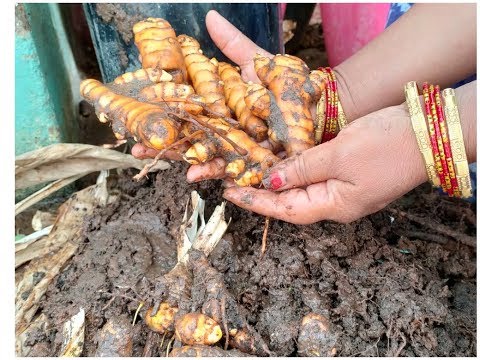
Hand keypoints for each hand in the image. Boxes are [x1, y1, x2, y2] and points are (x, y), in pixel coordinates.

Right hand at [131, 10, 272, 161]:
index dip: (163, 117)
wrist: (316, 104)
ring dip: (181, 161)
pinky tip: (194, 174)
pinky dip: (213, 171)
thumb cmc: (285, 84)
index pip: (186, 115)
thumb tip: (210, 16)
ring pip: (204, 157)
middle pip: (190, 139)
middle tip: (135, 148)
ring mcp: (238, 148)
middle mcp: (225, 131)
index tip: (135, 118)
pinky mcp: (253, 163)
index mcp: (221, 109)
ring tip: (157, 160)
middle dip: (163, 145)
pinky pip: (231, 169)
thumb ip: (234, 45)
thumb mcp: (257, 62)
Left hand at [221, 104, 428, 223]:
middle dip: (261, 193)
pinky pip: (314, 175)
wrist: (429, 132)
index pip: (285, 210)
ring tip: (251, 170)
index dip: (256, 201)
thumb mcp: (338, 155)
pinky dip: (294, 169)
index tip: (230, 193)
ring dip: (277, 180)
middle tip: (234, 179)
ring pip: (302, 188)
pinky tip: (282, 160)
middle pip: (291, 202)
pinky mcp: (350, 172)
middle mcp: (338, 202)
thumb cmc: (386, 146)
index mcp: (335, 206)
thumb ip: (302, 168)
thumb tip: (273, 181)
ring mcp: (345, 188)